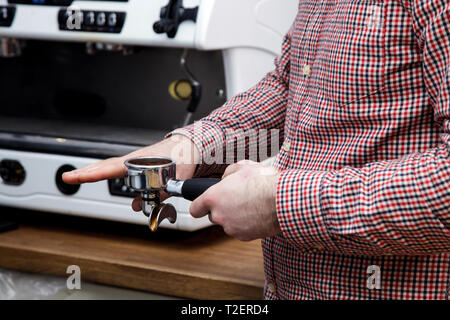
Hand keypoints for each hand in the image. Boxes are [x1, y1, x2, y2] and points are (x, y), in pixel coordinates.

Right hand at [62, 134, 198, 210]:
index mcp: (141, 160)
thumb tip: (139, 207)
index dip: (92, 174)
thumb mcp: (174, 180)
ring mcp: (136, 161)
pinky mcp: (140, 164)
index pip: (111, 168)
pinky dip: (112, 175)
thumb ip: (157, 195)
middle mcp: (135, 159)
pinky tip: (105, 180)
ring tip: (78, 177)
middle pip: (105, 166)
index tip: (74, 177)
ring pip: (112, 167)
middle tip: (67, 177)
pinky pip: (122, 170)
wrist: (191, 146)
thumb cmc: (182, 158)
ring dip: (96, 172)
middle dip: (86, 172)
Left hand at [190, 160, 280, 240]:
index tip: (202, 206)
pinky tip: (258, 214)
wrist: (282, 200)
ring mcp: (231, 228)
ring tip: (252, 204)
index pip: (195, 208)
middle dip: (223, 209)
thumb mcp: (243, 167)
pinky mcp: (244, 236)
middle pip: (214, 215)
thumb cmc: (264, 182)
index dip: (199, 206)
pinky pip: (242, 230)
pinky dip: (248, 224)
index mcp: (214, 197)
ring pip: (229, 223)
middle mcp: (219, 215)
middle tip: (238, 199)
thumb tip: (226, 178)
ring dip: (236, 216)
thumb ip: (228, 174)